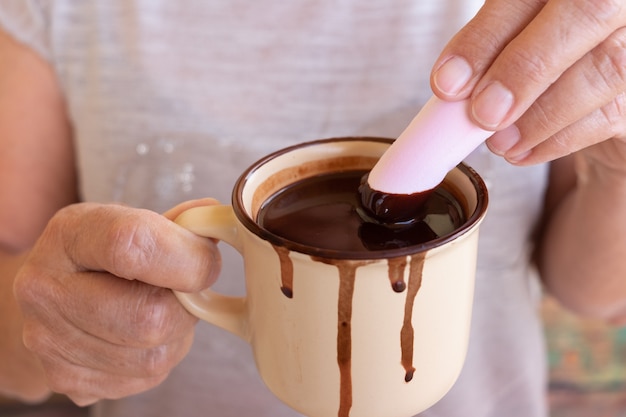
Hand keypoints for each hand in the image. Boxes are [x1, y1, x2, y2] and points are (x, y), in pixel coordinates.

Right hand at [13, 200, 220, 404]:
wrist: (51, 296)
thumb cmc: (101, 255)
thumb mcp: (130, 220)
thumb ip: (178, 223)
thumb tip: (217, 222)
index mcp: (68, 235)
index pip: (131, 244)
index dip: (187, 256)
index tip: (206, 257)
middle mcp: (45, 289)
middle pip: (148, 317)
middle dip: (185, 307)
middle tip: (183, 292)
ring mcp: (48, 341)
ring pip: (153, 356)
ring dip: (175, 336)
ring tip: (159, 311)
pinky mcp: (64, 379)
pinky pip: (143, 379)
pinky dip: (156, 358)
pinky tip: (138, 337)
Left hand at [431, 0, 625, 164]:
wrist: (592, 95)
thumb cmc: (550, 54)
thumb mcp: (515, 38)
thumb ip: (491, 49)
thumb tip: (454, 82)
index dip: (489, 35)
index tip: (450, 82)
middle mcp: (618, 1)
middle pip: (586, 12)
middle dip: (524, 69)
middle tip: (483, 113)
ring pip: (604, 67)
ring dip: (540, 115)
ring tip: (499, 142)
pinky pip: (610, 114)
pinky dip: (559, 139)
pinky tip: (523, 151)